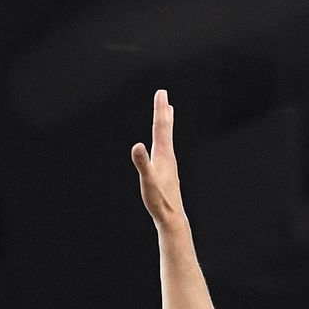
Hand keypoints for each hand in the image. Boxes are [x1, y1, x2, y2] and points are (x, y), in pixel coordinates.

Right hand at [131, 89, 187, 230]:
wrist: (171, 217)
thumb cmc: (159, 200)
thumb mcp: (147, 181)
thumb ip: (142, 163)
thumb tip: (136, 146)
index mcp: (163, 154)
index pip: (161, 127)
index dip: (160, 109)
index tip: (161, 92)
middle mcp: (168, 156)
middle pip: (166, 128)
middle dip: (163, 111)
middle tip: (163, 95)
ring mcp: (169, 163)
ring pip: (167, 138)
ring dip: (166, 123)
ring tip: (167, 112)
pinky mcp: (167, 171)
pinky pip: (165, 148)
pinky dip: (164, 138)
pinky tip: (162, 143)